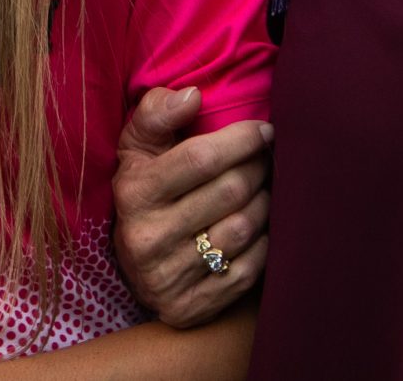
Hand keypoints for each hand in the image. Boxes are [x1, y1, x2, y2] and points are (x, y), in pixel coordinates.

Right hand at [111, 88, 272, 329]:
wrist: (136, 266)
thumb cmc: (146, 187)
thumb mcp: (137, 147)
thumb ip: (158, 112)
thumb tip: (193, 96)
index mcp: (134, 192)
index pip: (201, 158)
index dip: (241, 140)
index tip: (264, 130)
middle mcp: (147, 237)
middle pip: (229, 192)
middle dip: (258, 168)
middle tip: (268, 158)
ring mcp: (168, 277)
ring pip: (243, 229)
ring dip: (266, 204)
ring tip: (266, 190)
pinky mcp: (190, 307)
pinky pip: (248, 270)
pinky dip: (264, 244)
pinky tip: (261, 228)